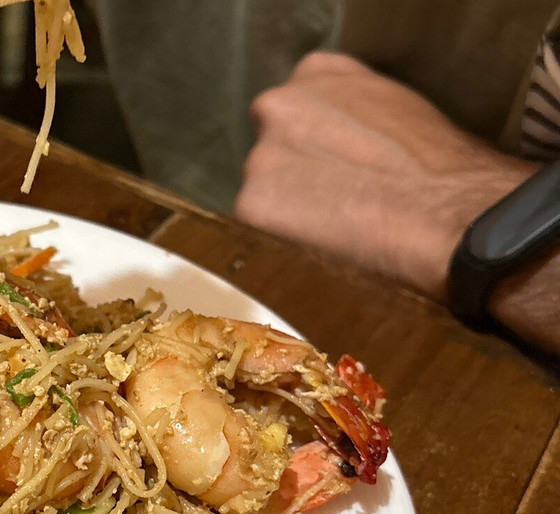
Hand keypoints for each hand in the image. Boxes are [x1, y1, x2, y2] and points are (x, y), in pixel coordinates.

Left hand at [235, 52, 536, 301]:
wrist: (448, 216)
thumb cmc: (444, 171)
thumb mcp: (400, 112)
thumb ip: (358, 119)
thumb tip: (354, 148)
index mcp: (318, 75)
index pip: (296, 110)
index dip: (317, 147)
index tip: (339, 171)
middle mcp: (279, 106)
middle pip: (271, 152)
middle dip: (296, 180)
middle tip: (337, 209)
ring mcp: (260, 156)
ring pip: (262, 195)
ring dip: (287, 217)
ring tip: (336, 236)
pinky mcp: (251, 207)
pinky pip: (257, 235)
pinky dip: (281, 247)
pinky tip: (320, 253)